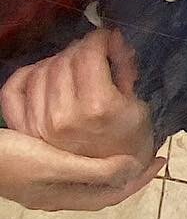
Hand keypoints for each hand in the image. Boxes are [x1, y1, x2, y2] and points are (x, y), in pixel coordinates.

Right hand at [0, 128, 162, 211]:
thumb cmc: (12, 161)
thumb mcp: (55, 165)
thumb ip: (94, 170)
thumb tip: (132, 169)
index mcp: (66, 198)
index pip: (115, 192)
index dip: (141, 179)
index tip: (162, 160)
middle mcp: (59, 195)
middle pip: (104, 187)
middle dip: (128, 172)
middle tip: (148, 151)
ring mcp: (46, 184)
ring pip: (89, 177)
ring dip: (109, 163)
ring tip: (127, 146)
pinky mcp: (35, 170)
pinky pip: (74, 166)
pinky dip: (90, 155)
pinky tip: (92, 142)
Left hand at [1, 29, 157, 165]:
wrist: (113, 180)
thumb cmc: (132, 145)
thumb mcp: (140, 110)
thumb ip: (125, 76)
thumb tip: (115, 44)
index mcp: (97, 107)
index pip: (88, 55)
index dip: (99, 39)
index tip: (109, 38)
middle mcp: (64, 114)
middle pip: (66, 60)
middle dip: (84, 49)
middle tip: (97, 53)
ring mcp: (40, 122)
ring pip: (41, 70)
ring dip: (59, 60)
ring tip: (76, 65)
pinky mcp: (26, 128)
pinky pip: (14, 90)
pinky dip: (26, 75)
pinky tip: (42, 73)